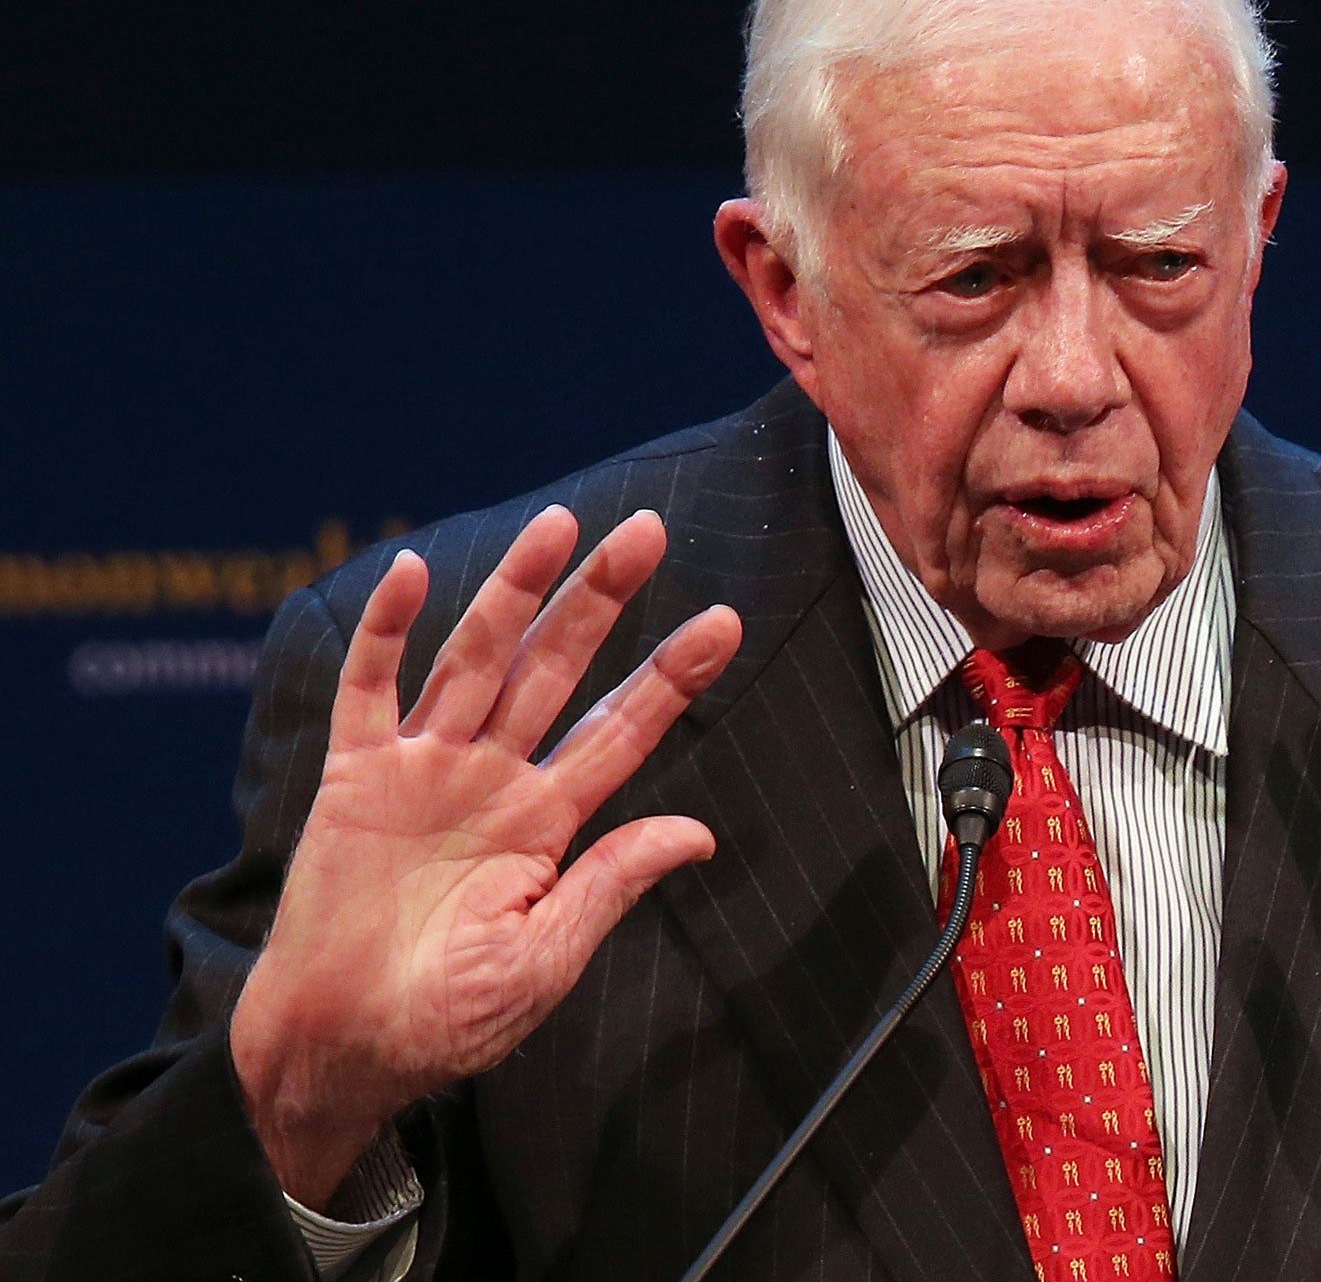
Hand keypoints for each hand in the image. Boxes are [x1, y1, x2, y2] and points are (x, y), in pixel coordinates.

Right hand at [229, 506, 742, 1207]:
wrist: (340, 1051)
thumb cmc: (444, 1021)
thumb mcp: (543, 960)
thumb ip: (610, 884)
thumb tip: (699, 834)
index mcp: (547, 822)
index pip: (621, 731)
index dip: (670, 678)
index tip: (724, 622)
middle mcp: (493, 778)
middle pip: (556, 670)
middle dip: (601, 600)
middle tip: (650, 529)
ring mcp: (424, 769)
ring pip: (476, 658)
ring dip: (514, 590)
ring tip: (558, 525)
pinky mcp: (354, 777)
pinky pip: (368, 688)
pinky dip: (386, 629)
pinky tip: (412, 571)